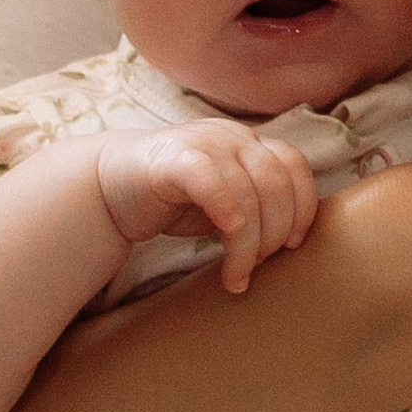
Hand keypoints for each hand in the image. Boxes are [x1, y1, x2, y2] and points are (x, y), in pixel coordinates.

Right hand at [94, 116, 317, 289]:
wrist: (109, 188)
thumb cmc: (172, 200)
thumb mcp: (226, 203)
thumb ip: (257, 208)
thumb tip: (291, 242)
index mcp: (249, 144)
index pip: (295, 167)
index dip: (303, 208)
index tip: (293, 245)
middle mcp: (232, 137)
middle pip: (277, 184)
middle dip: (275, 232)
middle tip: (258, 266)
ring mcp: (204, 142)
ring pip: (248, 193)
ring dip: (248, 243)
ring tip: (236, 274)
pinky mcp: (174, 159)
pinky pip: (213, 184)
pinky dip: (227, 215)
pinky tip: (222, 246)